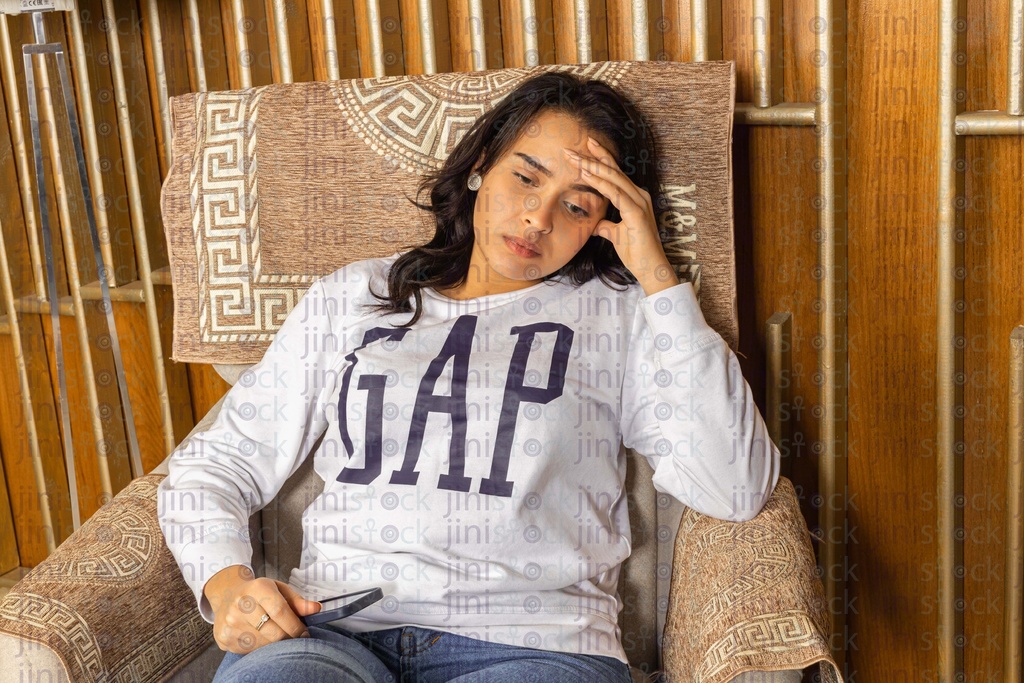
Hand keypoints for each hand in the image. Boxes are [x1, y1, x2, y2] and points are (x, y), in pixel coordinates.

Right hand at [204, 564, 321, 653]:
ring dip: (275, 643)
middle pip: (273, 632)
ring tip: (275, 632)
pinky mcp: (224, 638)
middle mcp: (240, 605)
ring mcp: (230, 623)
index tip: (305, 633)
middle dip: (288, 637)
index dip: (295, 625)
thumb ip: (298, 601)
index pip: (280, 611)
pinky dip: (261, 646)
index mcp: (257, 588)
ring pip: (263, 644)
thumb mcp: (278, 589)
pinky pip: (251, 650)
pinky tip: (259, 635)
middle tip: (294, 636)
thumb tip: (316, 609)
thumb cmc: (258, 593)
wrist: (227, 596)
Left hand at [564, 137, 677, 295]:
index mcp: (634, 198)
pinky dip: (601, 184)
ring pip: (613, 179)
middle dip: (592, 157)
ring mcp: (639, 203)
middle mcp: (639, 196)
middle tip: (572, 148)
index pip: (615, 174)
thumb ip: (606, 226)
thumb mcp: (615, 235)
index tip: (584, 148)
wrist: (649, 268)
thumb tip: (595, 223)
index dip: (600, 159)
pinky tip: (587, 175)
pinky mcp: (637, 213)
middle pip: (613, 171)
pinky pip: (616, 194)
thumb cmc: (636, 252)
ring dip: (592, 167)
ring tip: (575, 158)